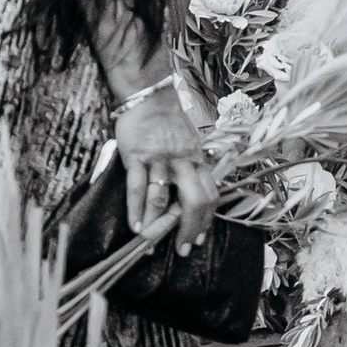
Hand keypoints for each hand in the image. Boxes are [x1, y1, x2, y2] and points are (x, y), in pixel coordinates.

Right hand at [114, 79, 219, 251]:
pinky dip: (137, 209)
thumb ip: (194, 168)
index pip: (210, 195)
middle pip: (193, 201)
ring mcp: (160, 159)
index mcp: (199, 160)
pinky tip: (136, 226)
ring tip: (152, 244)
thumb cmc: (169, 123)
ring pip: (162, 198)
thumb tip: (195, 197)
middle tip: (181, 250)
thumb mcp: (190, 145)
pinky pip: (138, 187)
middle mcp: (184, 161)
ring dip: (157, 225)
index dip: (205, 221)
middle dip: (188, 229)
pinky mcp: (137, 157)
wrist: (149, 97)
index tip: (197, 239)